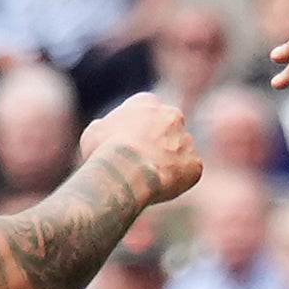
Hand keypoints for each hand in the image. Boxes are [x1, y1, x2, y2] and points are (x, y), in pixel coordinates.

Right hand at [80, 93, 204, 218]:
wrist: (126, 170)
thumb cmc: (105, 150)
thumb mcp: (94, 133)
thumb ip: (105, 127)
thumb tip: (104, 129)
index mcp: (147, 103)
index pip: (147, 110)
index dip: (137, 128)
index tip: (129, 142)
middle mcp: (172, 115)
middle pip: (167, 128)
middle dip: (158, 142)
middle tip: (141, 161)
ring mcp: (187, 139)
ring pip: (179, 151)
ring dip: (167, 162)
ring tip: (146, 177)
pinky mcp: (195, 163)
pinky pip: (188, 172)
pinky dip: (176, 180)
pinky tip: (159, 186)